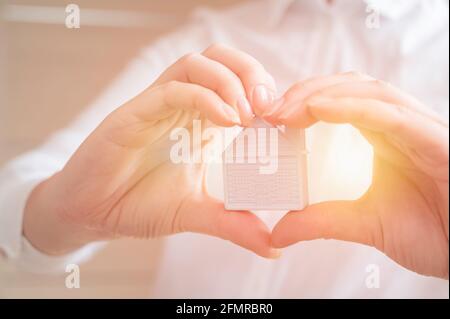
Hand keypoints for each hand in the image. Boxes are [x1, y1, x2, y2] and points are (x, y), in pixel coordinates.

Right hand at [23, 44, 279, 257]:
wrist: (93, 213)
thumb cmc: (140, 204)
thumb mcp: (196, 212)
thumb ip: (233, 223)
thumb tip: (275, 246)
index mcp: (200, 121)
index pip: (238, 82)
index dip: (264, 89)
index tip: (283, 117)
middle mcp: (182, 107)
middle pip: (221, 59)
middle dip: (251, 73)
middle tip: (269, 106)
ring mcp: (158, 106)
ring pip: (198, 64)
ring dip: (230, 81)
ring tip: (248, 115)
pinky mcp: (135, 113)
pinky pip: (173, 90)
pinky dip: (204, 97)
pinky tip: (225, 121)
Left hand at [265, 72, 448, 278]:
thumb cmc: (434, 233)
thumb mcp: (364, 224)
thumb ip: (322, 221)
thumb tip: (278, 231)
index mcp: (384, 137)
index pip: (339, 101)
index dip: (303, 101)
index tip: (270, 117)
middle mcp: (401, 126)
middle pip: (349, 87)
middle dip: (306, 92)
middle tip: (271, 110)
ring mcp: (419, 129)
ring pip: (369, 91)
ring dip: (323, 94)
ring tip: (287, 110)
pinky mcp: (436, 140)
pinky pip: (391, 114)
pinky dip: (354, 107)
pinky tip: (321, 109)